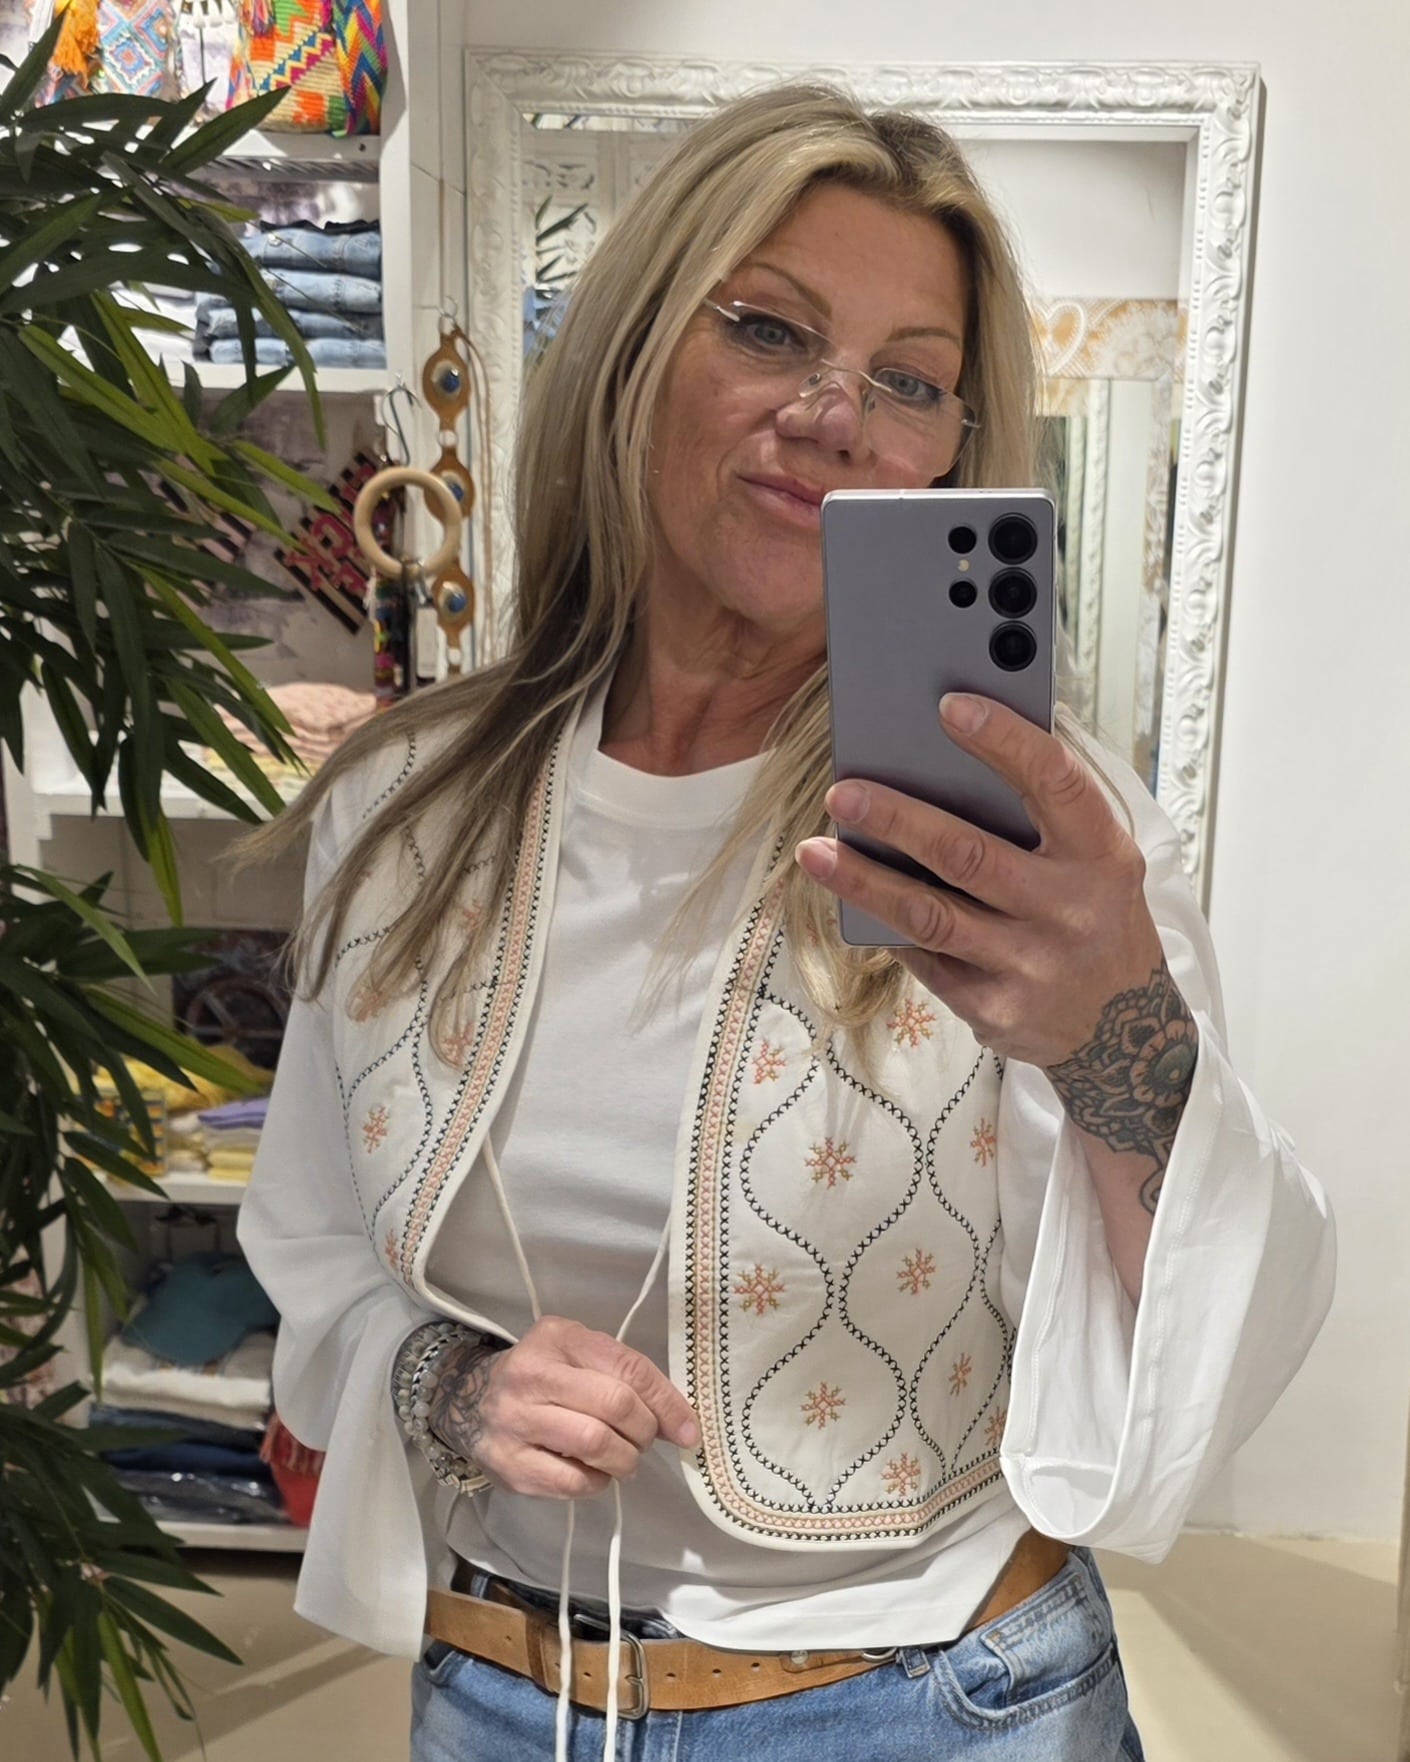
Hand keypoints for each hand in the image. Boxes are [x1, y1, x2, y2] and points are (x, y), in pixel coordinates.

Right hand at [429, 1315, 699, 1499]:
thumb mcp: (579, 1355)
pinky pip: (573, 1482)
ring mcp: (516, 1421)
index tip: (688, 1430)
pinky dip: (597, 1482)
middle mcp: (532, 1374)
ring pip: (596, 1444)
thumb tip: (680, 1423)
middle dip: (645, 1431)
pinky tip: (594, 1473)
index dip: (667, 1402)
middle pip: (616, 1405)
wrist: (468, 1402)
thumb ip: (627, 1377)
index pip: (628, 1367)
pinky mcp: (510, 1466)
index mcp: (558, 1338)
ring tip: (623, 1458)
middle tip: (644, 1440)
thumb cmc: (542, 1377)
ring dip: (625, 1459)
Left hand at [794, 693, 1166, 1069]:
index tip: (950, 705)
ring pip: (930, 915)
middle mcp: (1069, 911)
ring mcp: (1031, 965)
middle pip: (969, 855)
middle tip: (842, 792)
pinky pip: (924, 958)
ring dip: (864, 879)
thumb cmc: (1095, 918)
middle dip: (898, 819)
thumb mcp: (1097, 860)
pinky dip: (883, 924)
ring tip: (814, 851)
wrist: (1127, 1032)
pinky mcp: (995, 1008)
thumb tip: (953, 748)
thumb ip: (1043, 813)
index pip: (1054, 782)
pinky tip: (849, 897)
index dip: (1004, 741)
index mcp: (1101, 855)